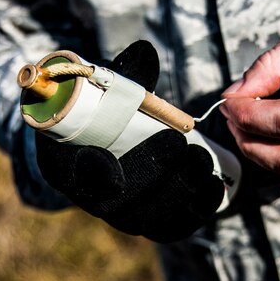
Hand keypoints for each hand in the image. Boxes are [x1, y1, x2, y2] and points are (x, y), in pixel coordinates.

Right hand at [35, 41, 223, 242]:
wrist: (98, 139)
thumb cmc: (98, 111)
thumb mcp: (101, 91)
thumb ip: (122, 77)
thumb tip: (145, 52)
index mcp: (65, 165)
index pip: (75, 176)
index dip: (93, 173)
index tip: (110, 164)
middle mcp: (90, 198)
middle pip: (121, 204)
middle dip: (155, 179)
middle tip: (181, 148)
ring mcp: (120, 214)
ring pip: (149, 219)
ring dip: (181, 196)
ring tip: (203, 165)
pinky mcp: (147, 221)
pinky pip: (170, 227)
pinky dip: (194, 212)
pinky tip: (214, 189)